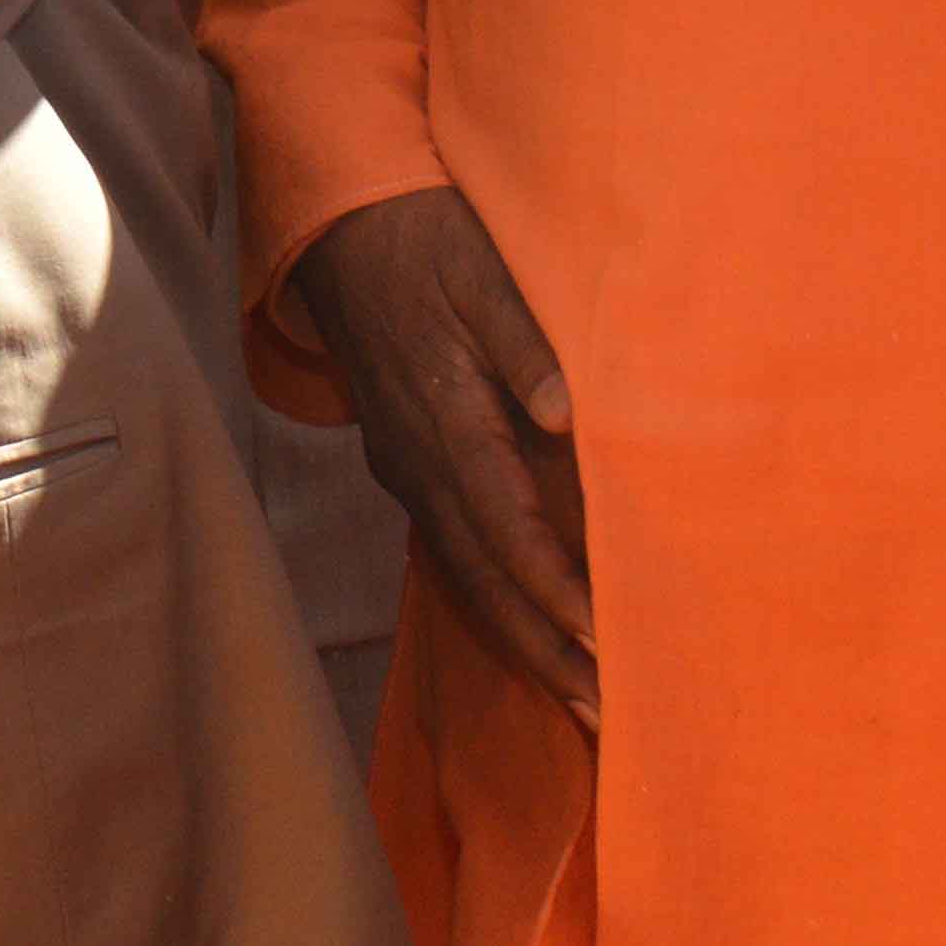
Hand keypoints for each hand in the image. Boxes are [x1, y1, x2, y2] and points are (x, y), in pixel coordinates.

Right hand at [291, 185, 593, 726]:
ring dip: (524, 642)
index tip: (605, 643)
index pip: (506, 527)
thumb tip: (565, 415)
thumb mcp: (482, 272)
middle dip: (547, 651)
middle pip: (486, 580)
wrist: (338, 226)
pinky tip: (528, 631)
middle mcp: (420, 463)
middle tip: (608, 719)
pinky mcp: (405, 463)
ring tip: (582, 702)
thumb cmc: (426, 240)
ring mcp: (406, 469)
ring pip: (467, 577)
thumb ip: (526, 343)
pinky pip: (453, 554)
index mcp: (446, 420)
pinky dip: (495, 602)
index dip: (555, 589)